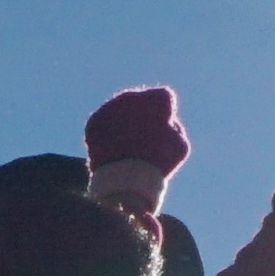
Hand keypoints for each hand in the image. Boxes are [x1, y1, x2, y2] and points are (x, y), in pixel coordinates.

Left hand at [82, 85, 189, 208]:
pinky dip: (108, 133)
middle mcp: (131, 96)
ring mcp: (109, 107)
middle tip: (144, 139)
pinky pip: (104, 122)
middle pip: (140, 100)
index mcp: (156, 98)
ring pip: (120, 110)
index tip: (163, 130)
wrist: (125, 179)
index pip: (164, 97)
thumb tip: (164, 121)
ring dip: (125, 122)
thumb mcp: (180, 145)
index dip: (166, 114)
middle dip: (143, 115)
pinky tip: (115, 148)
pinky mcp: (94, 121)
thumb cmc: (158, 163)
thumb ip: (175, 126)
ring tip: (129, 146)